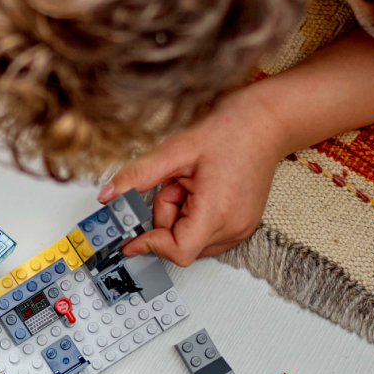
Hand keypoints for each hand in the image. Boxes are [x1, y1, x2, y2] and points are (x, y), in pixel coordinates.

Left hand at [100, 86, 288, 265]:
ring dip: (180, 217)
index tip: (132, 237)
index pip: (179, 251)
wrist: (266, 123)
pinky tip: (203, 191)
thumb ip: (138, 176)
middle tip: (176, 184)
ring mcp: (241, 228)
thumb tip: (107, 195)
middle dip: (166, 217)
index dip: (151, 244)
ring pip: (191, 241)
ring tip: (193, 184)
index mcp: (218, 211)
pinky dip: (194, 218)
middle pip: (180, 244)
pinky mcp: (243, 226)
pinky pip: (205, 235)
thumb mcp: (175, 150)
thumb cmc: (230, 131)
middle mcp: (234, 226)